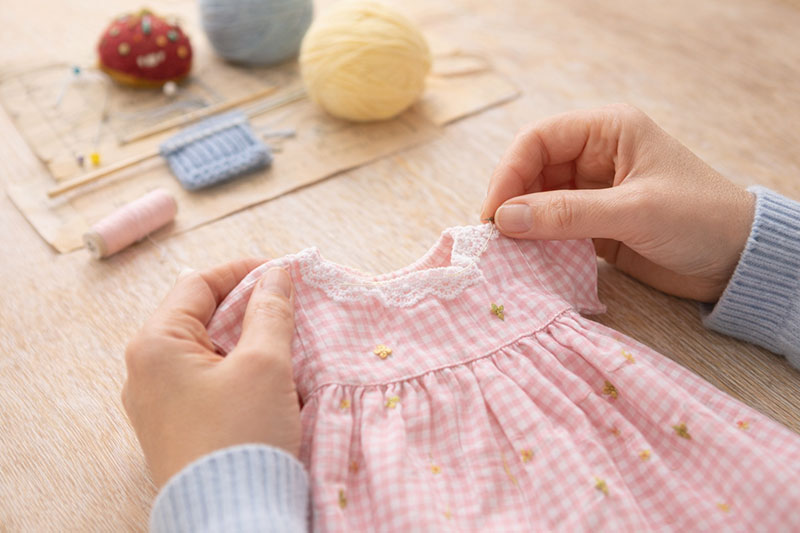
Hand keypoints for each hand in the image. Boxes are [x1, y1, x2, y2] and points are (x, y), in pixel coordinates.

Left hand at [122, 260, 299, 487]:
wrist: (231, 517)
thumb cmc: (242, 436)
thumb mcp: (264, 364)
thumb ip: (270, 311)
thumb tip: (276, 275)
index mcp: (155, 345)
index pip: (197, 284)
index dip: (242, 272)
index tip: (281, 272)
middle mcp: (144, 372)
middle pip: (198, 317)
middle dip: (245, 307)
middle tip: (286, 308)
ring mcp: (156, 404)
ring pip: (204, 351)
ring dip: (243, 340)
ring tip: (282, 344)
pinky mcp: (173, 429)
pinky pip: (203, 383)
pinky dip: (235, 371)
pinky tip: (266, 379)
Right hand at [480, 104, 754, 302]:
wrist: (739, 262)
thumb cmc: (700, 219)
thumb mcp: (633, 212)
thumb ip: (567, 214)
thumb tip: (505, 219)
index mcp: (608, 131)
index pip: (539, 140)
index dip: (510, 172)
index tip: (494, 212)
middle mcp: (595, 156)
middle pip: (532, 170)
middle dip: (511, 200)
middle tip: (495, 237)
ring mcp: (593, 192)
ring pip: (538, 201)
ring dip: (521, 224)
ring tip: (506, 251)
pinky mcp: (594, 225)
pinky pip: (553, 228)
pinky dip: (537, 242)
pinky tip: (526, 259)